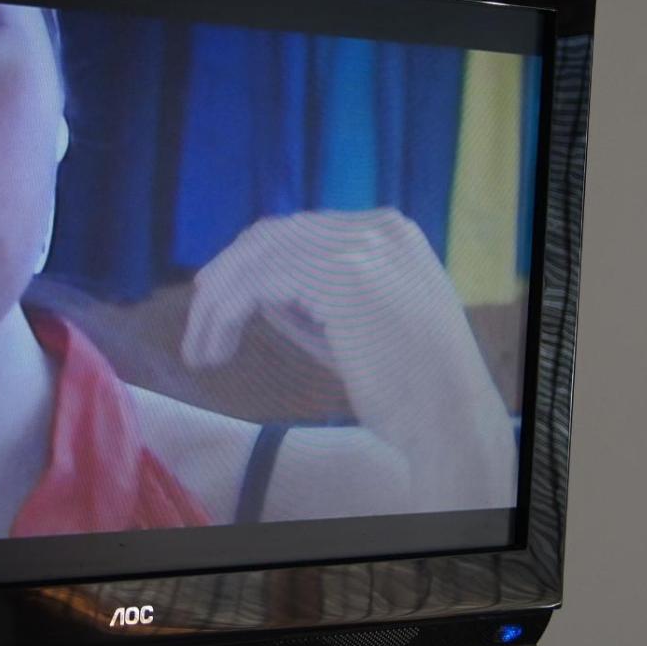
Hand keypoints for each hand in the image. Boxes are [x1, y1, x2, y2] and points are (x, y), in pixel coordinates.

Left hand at [181, 208, 515, 507]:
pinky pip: (257, 282)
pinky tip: (216, 349)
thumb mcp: (358, 325)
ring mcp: (361, 245)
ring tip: (201, 351)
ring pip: (258, 258)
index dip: (249, 263)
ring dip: (217, 306)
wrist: (447, 418)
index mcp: (388, 232)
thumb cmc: (408, 386)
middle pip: (273, 236)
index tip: (216, 303)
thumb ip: (312, 297)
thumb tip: (254, 288)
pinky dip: (224, 315)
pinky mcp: (342, 274)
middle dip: (226, 279)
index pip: (299, 231)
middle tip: (198, 328)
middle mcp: (376, 227)